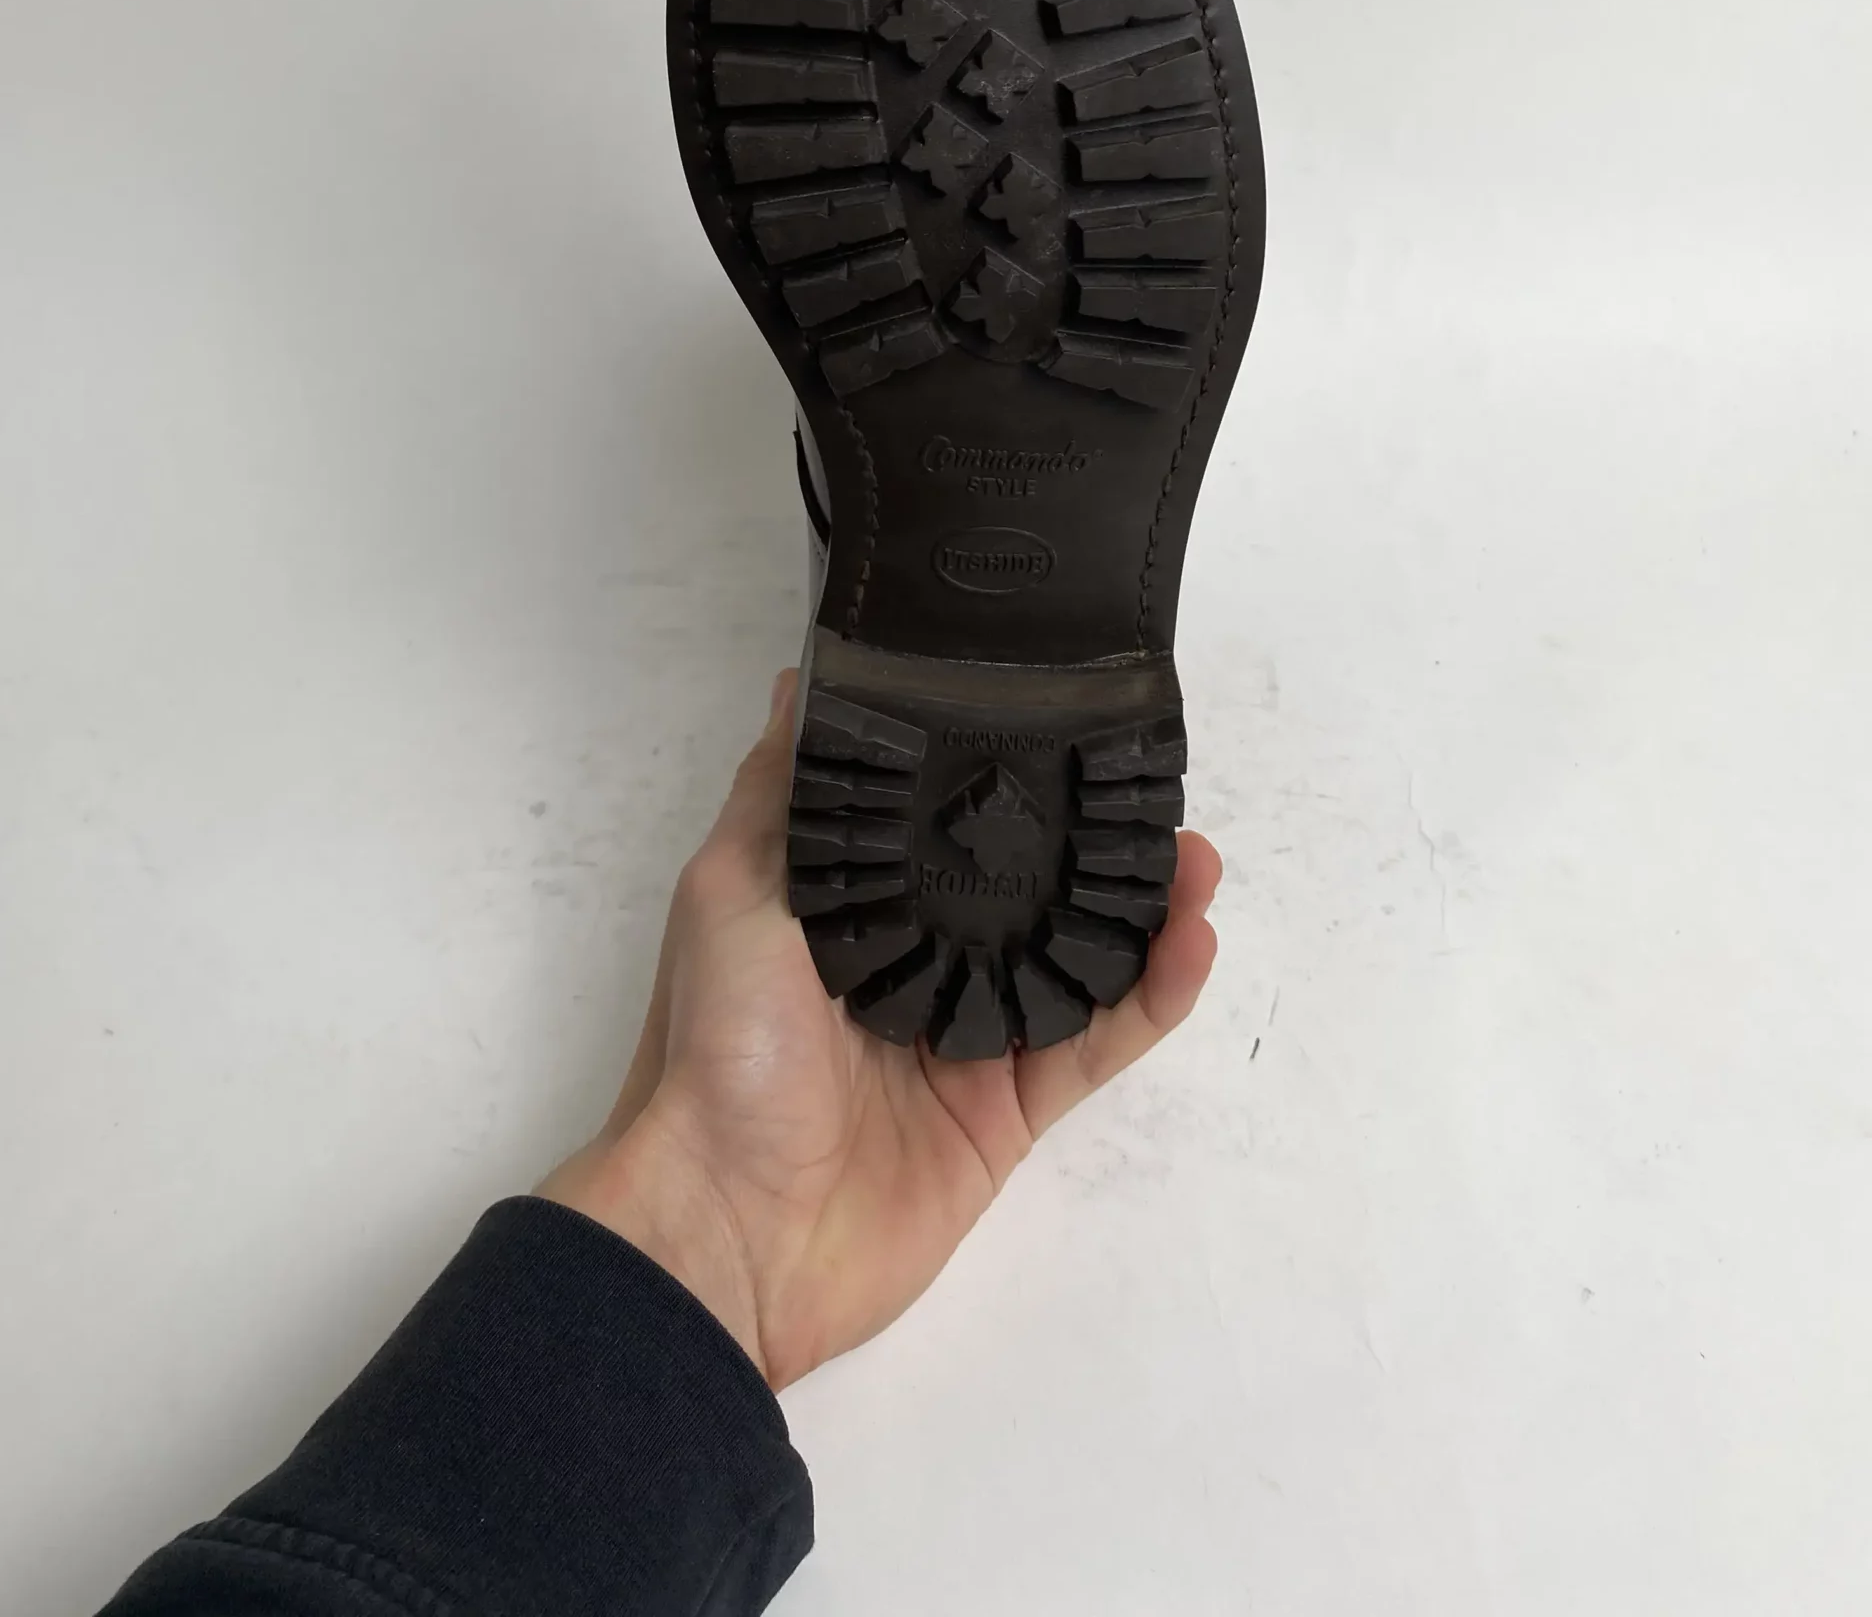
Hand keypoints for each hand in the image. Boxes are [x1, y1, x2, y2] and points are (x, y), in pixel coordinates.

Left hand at [539, 670, 1222, 1388]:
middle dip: (1092, 840)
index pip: (942, 827)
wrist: (726, 1227)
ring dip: (1143, 908)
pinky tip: (1192, 939)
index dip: (1004, 778)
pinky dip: (1153, 994)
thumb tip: (803, 680)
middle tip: (1152, 787)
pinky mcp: (1012, 1111)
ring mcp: (970, 1039)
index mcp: (851, 910)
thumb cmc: (714, 1047)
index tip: (1062, 719)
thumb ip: (782, 794)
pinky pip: (1098, 1043)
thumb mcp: (729, 891)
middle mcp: (917, 965)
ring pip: (1078, 959)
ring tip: (1195, 855)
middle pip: (1026, 890)